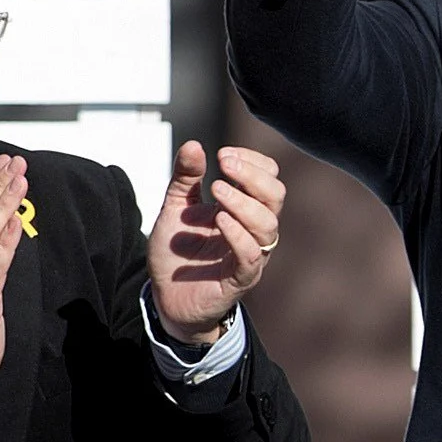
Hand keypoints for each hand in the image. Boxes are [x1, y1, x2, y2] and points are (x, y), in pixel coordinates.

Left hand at [150, 141, 281, 347]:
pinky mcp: (239, 279)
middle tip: (224, 164)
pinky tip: (219, 220)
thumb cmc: (177, 253)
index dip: (253, 162)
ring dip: (243, 202)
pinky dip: (238, 235)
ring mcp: (249, 255)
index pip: (269, 177)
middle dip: (252, 176)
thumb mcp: (175, 206)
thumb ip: (185, 177)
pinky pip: (251, 256)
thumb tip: (193, 145)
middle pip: (276, 196)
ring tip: (215, 190)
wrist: (166, 297)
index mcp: (243, 208)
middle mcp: (252, 230)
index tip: (223, 155)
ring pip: (268, 225)